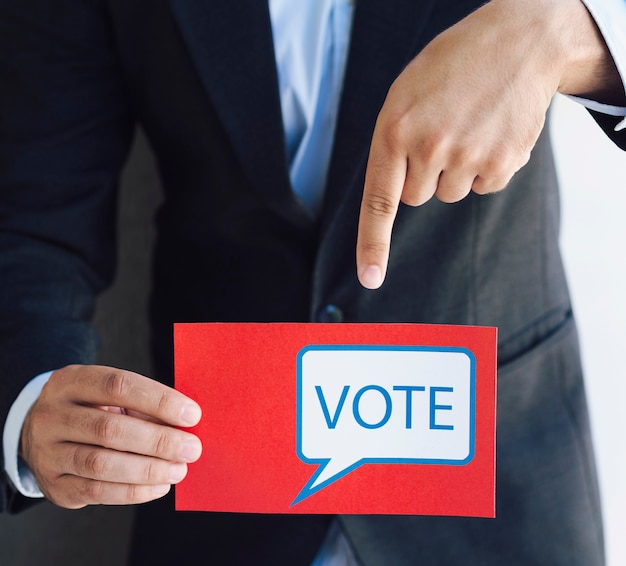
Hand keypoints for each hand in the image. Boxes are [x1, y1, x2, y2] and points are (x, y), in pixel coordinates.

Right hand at [20, 364, 202, 508]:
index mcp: (70, 381)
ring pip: (101, 464)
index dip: (159, 400)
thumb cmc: (93, 409)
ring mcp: (46, 452)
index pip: (118, 385)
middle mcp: (51, 415)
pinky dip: (133, 491)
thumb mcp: (110, 396)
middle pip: (110, 428)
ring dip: (148, 469)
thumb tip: (186, 423)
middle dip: (158, 440)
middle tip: (191, 449)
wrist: (42, 435)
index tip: (192, 415)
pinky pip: (96, 492)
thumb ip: (143, 406)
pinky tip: (159, 486)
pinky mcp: (53, 485)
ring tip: (179, 470)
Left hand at [356, 0, 622, 288]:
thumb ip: (393, 145)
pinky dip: (486, 167)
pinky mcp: (502, 162)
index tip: (370, 278)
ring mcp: (468, 156)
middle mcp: (429, 147)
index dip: (372, 244)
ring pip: (450, 193)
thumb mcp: (405, 96)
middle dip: (423, 174)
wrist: (517, 43)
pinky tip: (490, 132)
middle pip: (416, 197)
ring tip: (468, 125)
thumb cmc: (452, 69)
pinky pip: (483, 187)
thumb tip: (399, 199)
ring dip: (457, 169)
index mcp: (394, 130)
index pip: (379, 202)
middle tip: (442, 130)